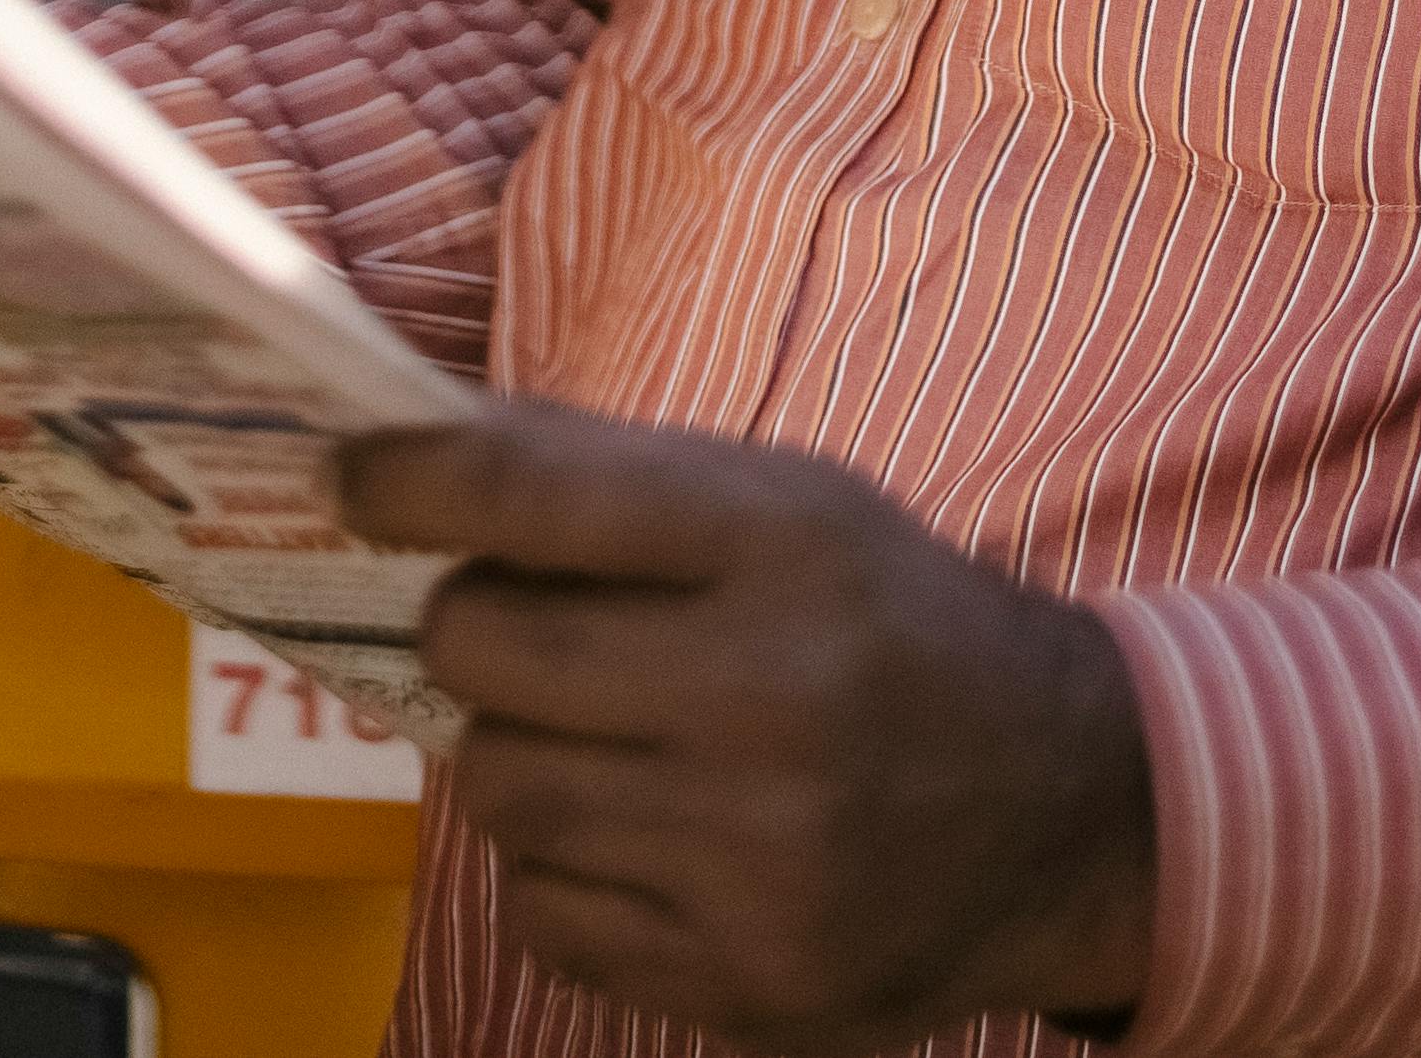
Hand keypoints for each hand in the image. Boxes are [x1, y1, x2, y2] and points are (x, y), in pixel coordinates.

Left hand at [339, 403, 1157, 1054]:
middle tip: (516, 634)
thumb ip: (612, 478)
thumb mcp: (797, 506)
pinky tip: (655, 841)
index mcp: (789, 542)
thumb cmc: (893, 627)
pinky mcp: (744, 979)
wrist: (1070, 812)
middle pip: (481, 652)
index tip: (350, 477)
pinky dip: (568, 874)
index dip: (411, 480)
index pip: (537, 492)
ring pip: (498, 792)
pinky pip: (543, 916)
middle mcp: (775, 695)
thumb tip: (409, 440)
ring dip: (523, 757)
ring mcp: (758, 856)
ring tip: (609, 743)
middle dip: (471, 632)